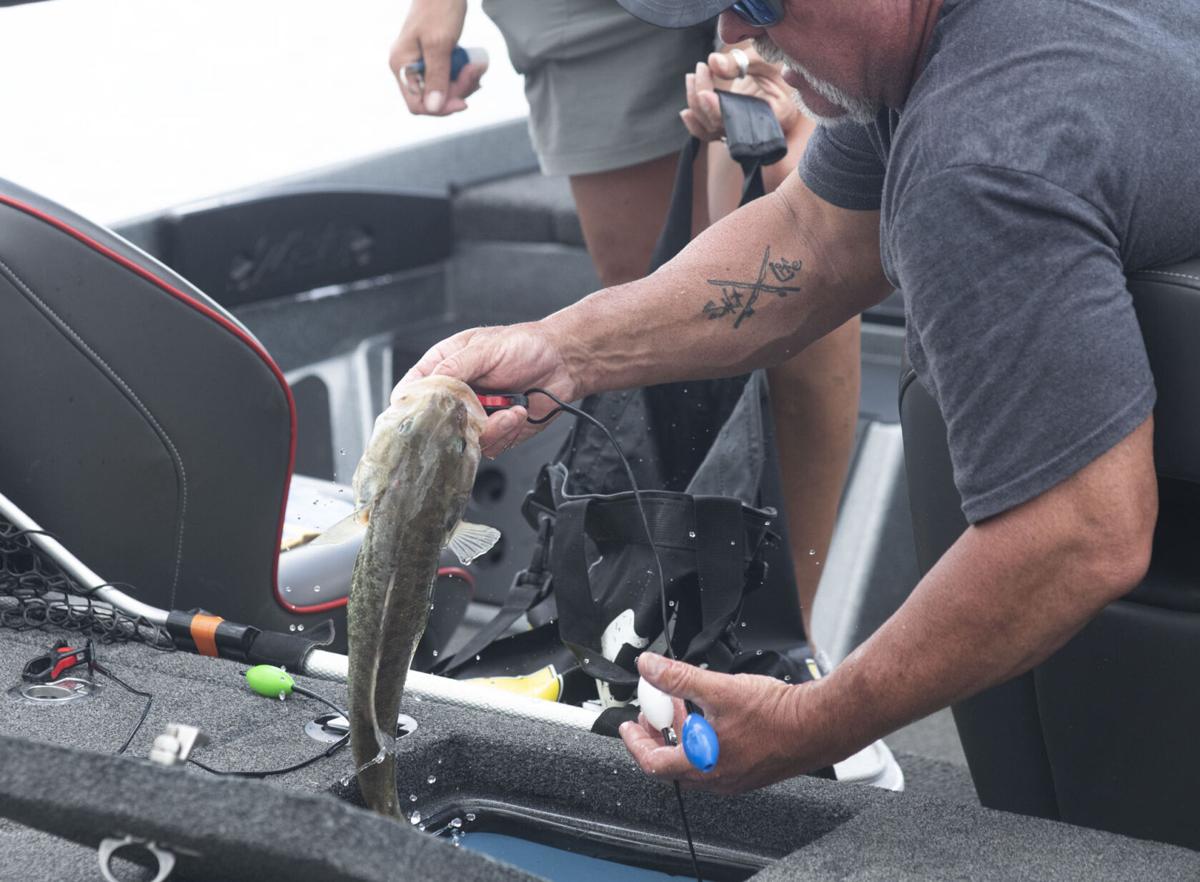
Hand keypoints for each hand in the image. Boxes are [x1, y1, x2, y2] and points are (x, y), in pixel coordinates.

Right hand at [388, 0, 484, 115]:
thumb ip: (437, 76)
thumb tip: (434, 107)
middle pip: (434, 100)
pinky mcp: (434, 59)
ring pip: (445, 91)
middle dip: (458, 91)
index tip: (464, 101)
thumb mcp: (439, 43)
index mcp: (402, 65)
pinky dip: (464, 75)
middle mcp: (408, 68)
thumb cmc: (438, 7)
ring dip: (465, 83)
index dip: (441, 108)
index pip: (417, 105)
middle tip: (475, 72)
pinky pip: (449, 78)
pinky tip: (475, 66)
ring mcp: (421, 64)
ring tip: (477, 66)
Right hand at [394, 322, 582, 457]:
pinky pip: (488, 446)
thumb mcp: (486, 347)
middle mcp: (456, 394)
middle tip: (478, 411)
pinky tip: (517, 414)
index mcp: (444, 366)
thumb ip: (455, 366)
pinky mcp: (494, 432)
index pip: (411, 391)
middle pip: (434, 423)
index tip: (423, 412)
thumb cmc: (526, 346)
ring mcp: (474, 415)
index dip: (411, 405)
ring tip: (510, 409)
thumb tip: (430, 385)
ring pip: (462, 439)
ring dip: (490, 428)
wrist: (562, 363)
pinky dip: (505, 433)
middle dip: (457, 422)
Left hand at [620, 653, 832, 794]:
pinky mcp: (749, 770)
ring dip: (680, 736)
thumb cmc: (776, 715)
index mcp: (703, 764)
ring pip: (693, 762)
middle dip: (656, 736)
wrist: (817, 725)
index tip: (627, 726)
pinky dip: (701, 740)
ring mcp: (734, 777)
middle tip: (651, 714)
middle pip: (671, 764)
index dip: (634, 742)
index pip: (653, 762)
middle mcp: (717, 778)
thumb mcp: (718, 688)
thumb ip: (678, 678)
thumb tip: (649, 668)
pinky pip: (713, 760)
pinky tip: (710, 717)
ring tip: (680, 709)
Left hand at [681, 46, 801, 141]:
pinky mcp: (731, 130)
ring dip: (696, 104)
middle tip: (700, 69)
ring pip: (712, 129)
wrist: (777, 75)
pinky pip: (710, 134)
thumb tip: (713, 63)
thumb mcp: (763, 58)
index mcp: (778, 115)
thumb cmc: (776, 65)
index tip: (704, 93)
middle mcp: (761, 131)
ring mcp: (744, 133)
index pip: (742, 122)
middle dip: (703, 99)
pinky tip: (686, 112)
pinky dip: (695, 125)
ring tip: (692, 76)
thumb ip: (739, 61)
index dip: (719, 111)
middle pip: (721, 125)